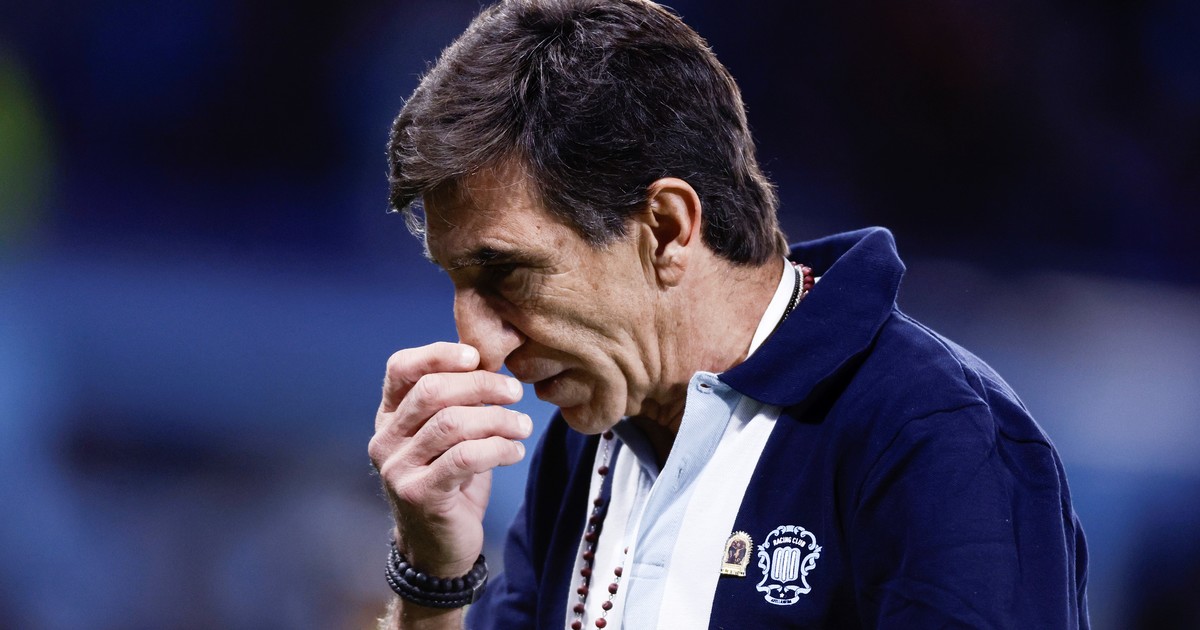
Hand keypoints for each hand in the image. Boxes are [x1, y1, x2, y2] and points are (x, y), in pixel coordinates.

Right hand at [369, 342, 532, 577]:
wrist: (437, 546)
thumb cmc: (450, 480)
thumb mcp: (449, 436)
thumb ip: (459, 401)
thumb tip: (492, 361)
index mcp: (389, 416)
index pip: (401, 368)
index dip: (439, 354)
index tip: (477, 356)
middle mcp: (386, 439)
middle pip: (431, 391)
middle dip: (481, 385)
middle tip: (515, 392)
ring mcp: (398, 468)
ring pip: (452, 423)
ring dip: (497, 419)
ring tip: (522, 426)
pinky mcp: (419, 494)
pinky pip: (464, 458)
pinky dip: (498, 449)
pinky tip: (515, 451)